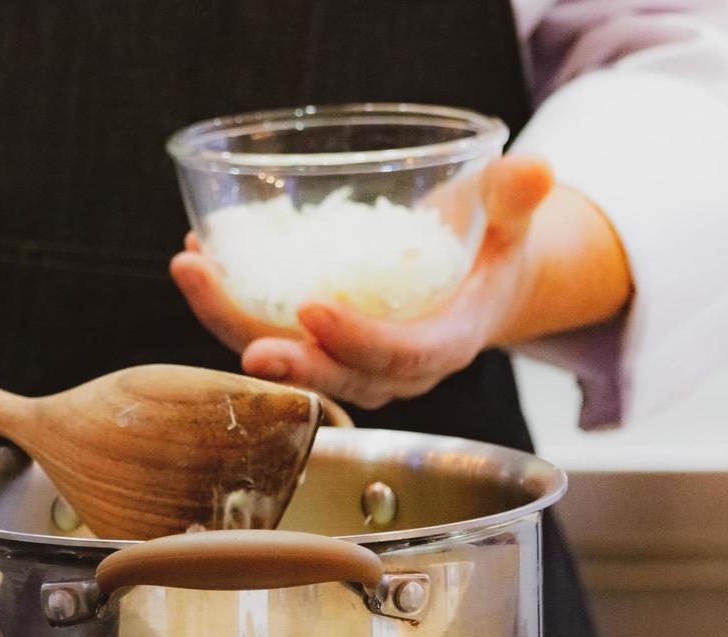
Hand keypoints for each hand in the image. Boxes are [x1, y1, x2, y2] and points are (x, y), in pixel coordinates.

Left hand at [169, 156, 630, 408]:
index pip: (398, 354)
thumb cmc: (491, 249)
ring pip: (287, 359)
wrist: (472, 284)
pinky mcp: (314, 346)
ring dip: (231, 323)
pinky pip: (266, 332)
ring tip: (191, 273)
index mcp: (443, 343)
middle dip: (284, 359)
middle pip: (331, 375)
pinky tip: (197, 260)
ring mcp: (346, 363)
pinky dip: (227, 303)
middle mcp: (389, 368)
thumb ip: (517, 198)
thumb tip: (536, 169)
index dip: (356, 340)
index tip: (314, 310)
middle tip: (243, 341)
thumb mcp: (512, 222)